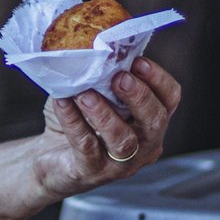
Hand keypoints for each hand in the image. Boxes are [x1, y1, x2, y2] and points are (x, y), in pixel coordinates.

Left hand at [37, 57, 180, 197]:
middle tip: (119, 78)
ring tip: (85, 95)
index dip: (158, 80)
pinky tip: (63, 102)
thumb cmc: (80, 121)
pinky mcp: (90, 172)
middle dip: (139, 97)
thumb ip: (106, 76)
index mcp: (151, 121)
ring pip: (122, 140)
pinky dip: (73, 122)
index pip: (169, 99)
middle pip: (154, 121)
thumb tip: (103, 48)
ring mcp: (119, 164)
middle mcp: (143, 145)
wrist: (50, 158)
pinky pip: (86, 145)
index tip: (138, 61)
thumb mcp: (98, 95)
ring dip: (105, 114)